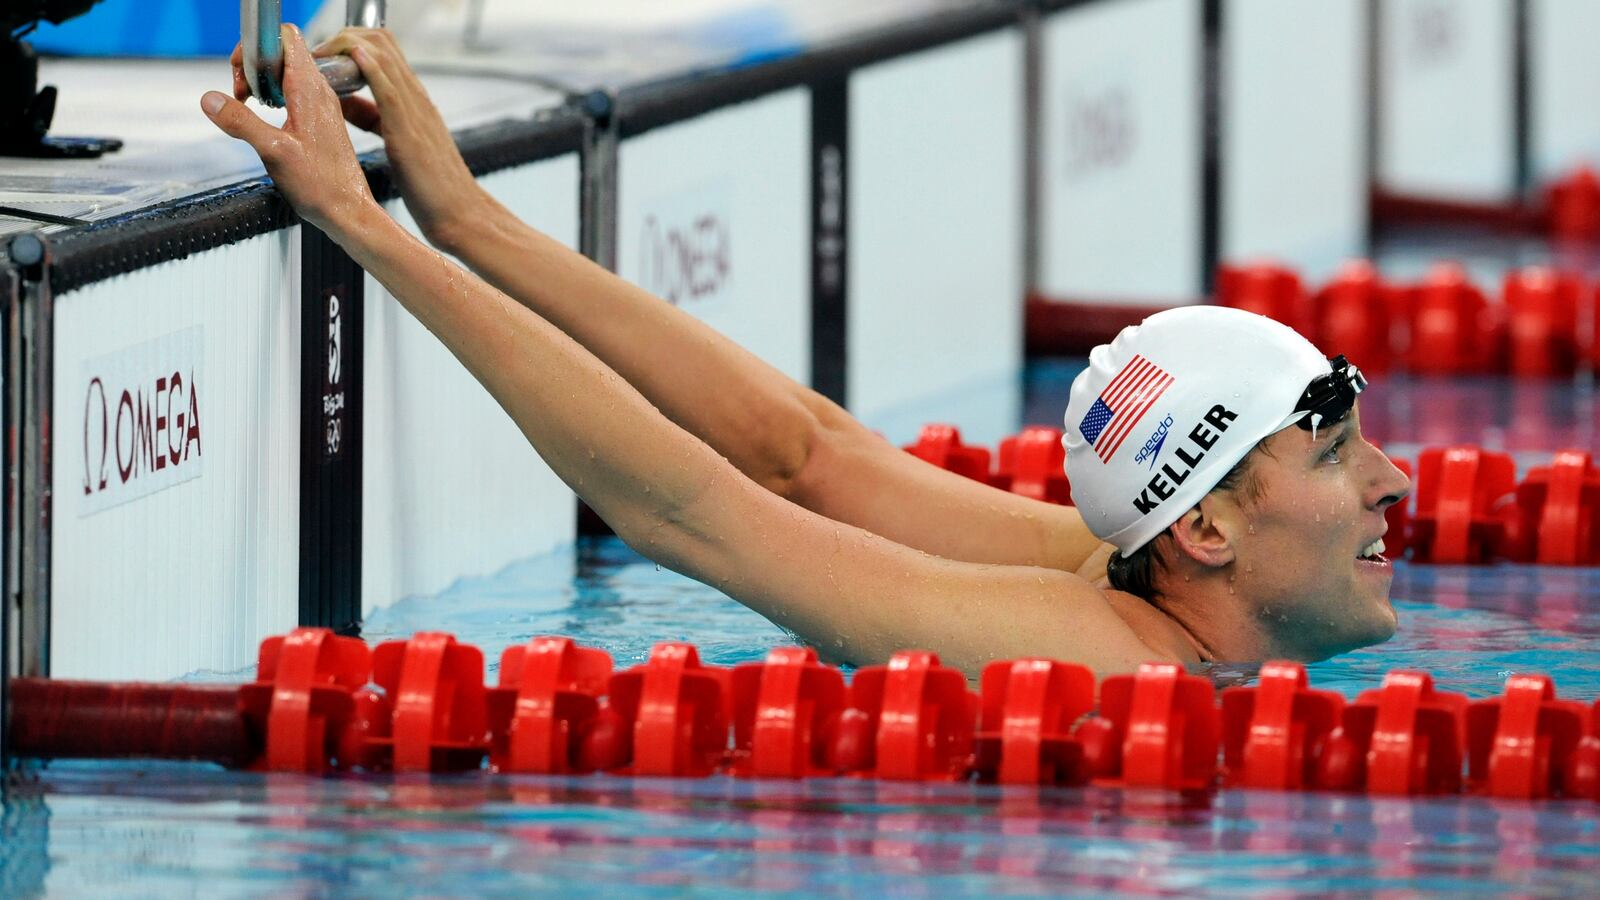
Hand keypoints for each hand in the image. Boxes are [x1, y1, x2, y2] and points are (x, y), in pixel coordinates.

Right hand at [203, 25, 376, 238]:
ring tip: (251, 107)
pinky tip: (268, 120)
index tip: (241, 75)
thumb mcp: (273, 152)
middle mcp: (319, 91)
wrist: (349, 211)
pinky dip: (274, 97)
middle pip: (281, 51)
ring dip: (262, 83)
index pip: (285, 36)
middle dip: (253, 65)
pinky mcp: (320, 119)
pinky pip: (293, 92)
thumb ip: (241, 122)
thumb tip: (210, 99)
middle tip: (241, 95)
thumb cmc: (321, 186)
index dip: (256, 46)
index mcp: (309, 90)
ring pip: (286, 72)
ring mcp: (321, 105)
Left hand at [313, 27, 483, 250]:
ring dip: (346, 46)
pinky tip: (353, 57)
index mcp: (414, 99)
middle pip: (380, 40)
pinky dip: (369, 66)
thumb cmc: (432, 186)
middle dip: (342, 38)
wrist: (461, 214)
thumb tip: (343, 102)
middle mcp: (416, 97)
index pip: (383, 48)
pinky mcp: (409, 131)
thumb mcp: (397, 140)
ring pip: (383, 55)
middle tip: (318, 57)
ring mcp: (415, 111)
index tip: (323, 58)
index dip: (348, 42)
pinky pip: (388, 88)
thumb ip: (372, 117)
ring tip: (322, 58)